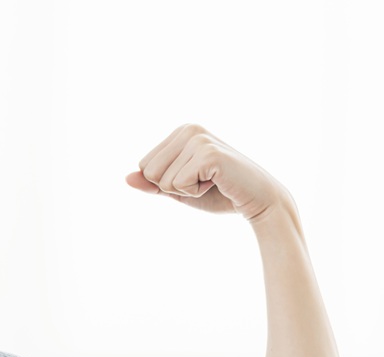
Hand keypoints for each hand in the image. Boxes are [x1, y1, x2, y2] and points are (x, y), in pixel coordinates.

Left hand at [125, 124, 289, 221]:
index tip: (195, 177)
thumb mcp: (178, 189)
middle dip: (172, 187)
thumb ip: (152, 184)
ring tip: (212, 181)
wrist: (257, 200)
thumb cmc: (219, 193)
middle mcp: (189, 129)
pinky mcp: (208, 153)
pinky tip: (217, 183)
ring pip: (161, 180)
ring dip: (185, 190)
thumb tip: (126, 178)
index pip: (144, 166)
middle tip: (204, 181)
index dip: (165, 183)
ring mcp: (199, 139)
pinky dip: (195, 193)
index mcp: (181, 132)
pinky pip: (177, 185)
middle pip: (148, 172)